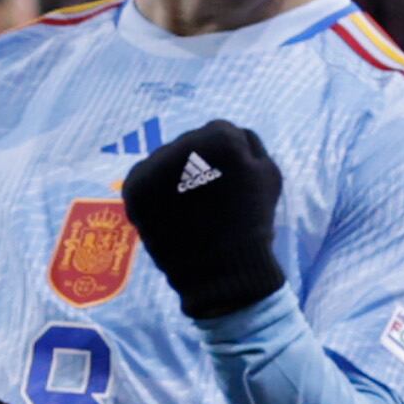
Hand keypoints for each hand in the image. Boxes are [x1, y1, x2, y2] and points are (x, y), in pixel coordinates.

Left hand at [120, 119, 287, 319]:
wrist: (220, 269)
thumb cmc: (251, 223)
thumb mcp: (270, 176)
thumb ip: (251, 144)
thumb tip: (232, 134)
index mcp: (219, 136)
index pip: (219, 133)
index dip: (225, 160)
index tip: (228, 184)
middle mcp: (183, 143)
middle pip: (189, 144)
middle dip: (197, 164)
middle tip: (207, 198)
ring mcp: (154, 165)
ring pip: (165, 160)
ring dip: (173, 176)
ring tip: (186, 208)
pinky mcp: (134, 187)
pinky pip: (143, 179)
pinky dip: (152, 193)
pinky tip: (168, 211)